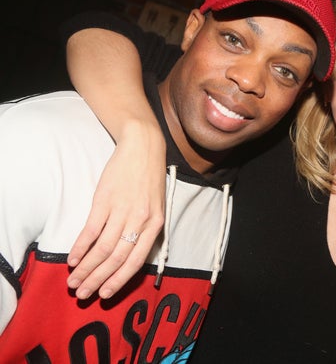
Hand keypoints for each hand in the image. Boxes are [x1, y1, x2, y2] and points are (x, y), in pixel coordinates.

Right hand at [67, 122, 165, 298]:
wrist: (143, 147)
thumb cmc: (149, 179)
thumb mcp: (157, 206)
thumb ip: (146, 230)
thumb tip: (130, 256)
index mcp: (156, 224)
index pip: (137, 260)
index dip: (120, 279)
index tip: (105, 294)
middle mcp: (140, 220)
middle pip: (118, 258)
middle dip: (99, 279)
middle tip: (83, 294)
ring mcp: (122, 210)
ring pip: (103, 248)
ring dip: (86, 268)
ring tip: (74, 281)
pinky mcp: (105, 199)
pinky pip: (92, 229)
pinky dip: (81, 247)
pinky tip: (73, 258)